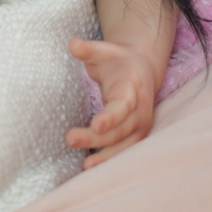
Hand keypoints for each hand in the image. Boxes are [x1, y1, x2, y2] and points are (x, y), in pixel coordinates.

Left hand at [65, 38, 157, 168]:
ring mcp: (140, 125)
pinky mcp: (136, 135)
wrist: (141, 70)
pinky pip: (124, 151)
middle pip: (119, 129)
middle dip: (96, 137)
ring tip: (85, 165)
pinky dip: (110, 160)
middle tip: (70, 139)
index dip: (111, 117)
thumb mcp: (103, 50)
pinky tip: (92, 167)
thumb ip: (87, 49)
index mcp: (132, 88)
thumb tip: (72, 44)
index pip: (122, 105)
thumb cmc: (116, 61)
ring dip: (105, 155)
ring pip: (123, 144)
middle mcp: (140, 110)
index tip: (96, 125)